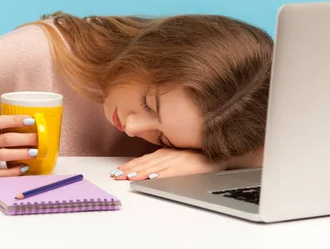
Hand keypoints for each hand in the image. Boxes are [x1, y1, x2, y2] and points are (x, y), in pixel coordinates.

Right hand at [0, 115, 38, 177]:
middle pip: (6, 140)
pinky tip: (24, 168)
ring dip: (21, 154)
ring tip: (35, 152)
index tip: (30, 120)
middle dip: (25, 139)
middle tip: (39, 138)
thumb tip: (30, 124)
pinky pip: (0, 173)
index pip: (0, 122)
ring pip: (4, 155)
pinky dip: (13, 171)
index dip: (15, 120)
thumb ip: (3, 128)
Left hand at [109, 148, 224, 180]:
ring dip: (138, 172)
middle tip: (115, 176)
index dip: (128, 166)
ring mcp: (173, 161)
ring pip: (151, 167)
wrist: (215, 154)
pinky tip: (149, 177)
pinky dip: (157, 174)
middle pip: (142, 164)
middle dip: (127, 170)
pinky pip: (167, 172)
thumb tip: (148, 171)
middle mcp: (165, 156)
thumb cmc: (196, 156)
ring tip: (126, 177)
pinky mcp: (182, 168)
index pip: (141, 161)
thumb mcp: (175, 156)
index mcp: (163, 153)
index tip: (116, 171)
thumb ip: (162, 162)